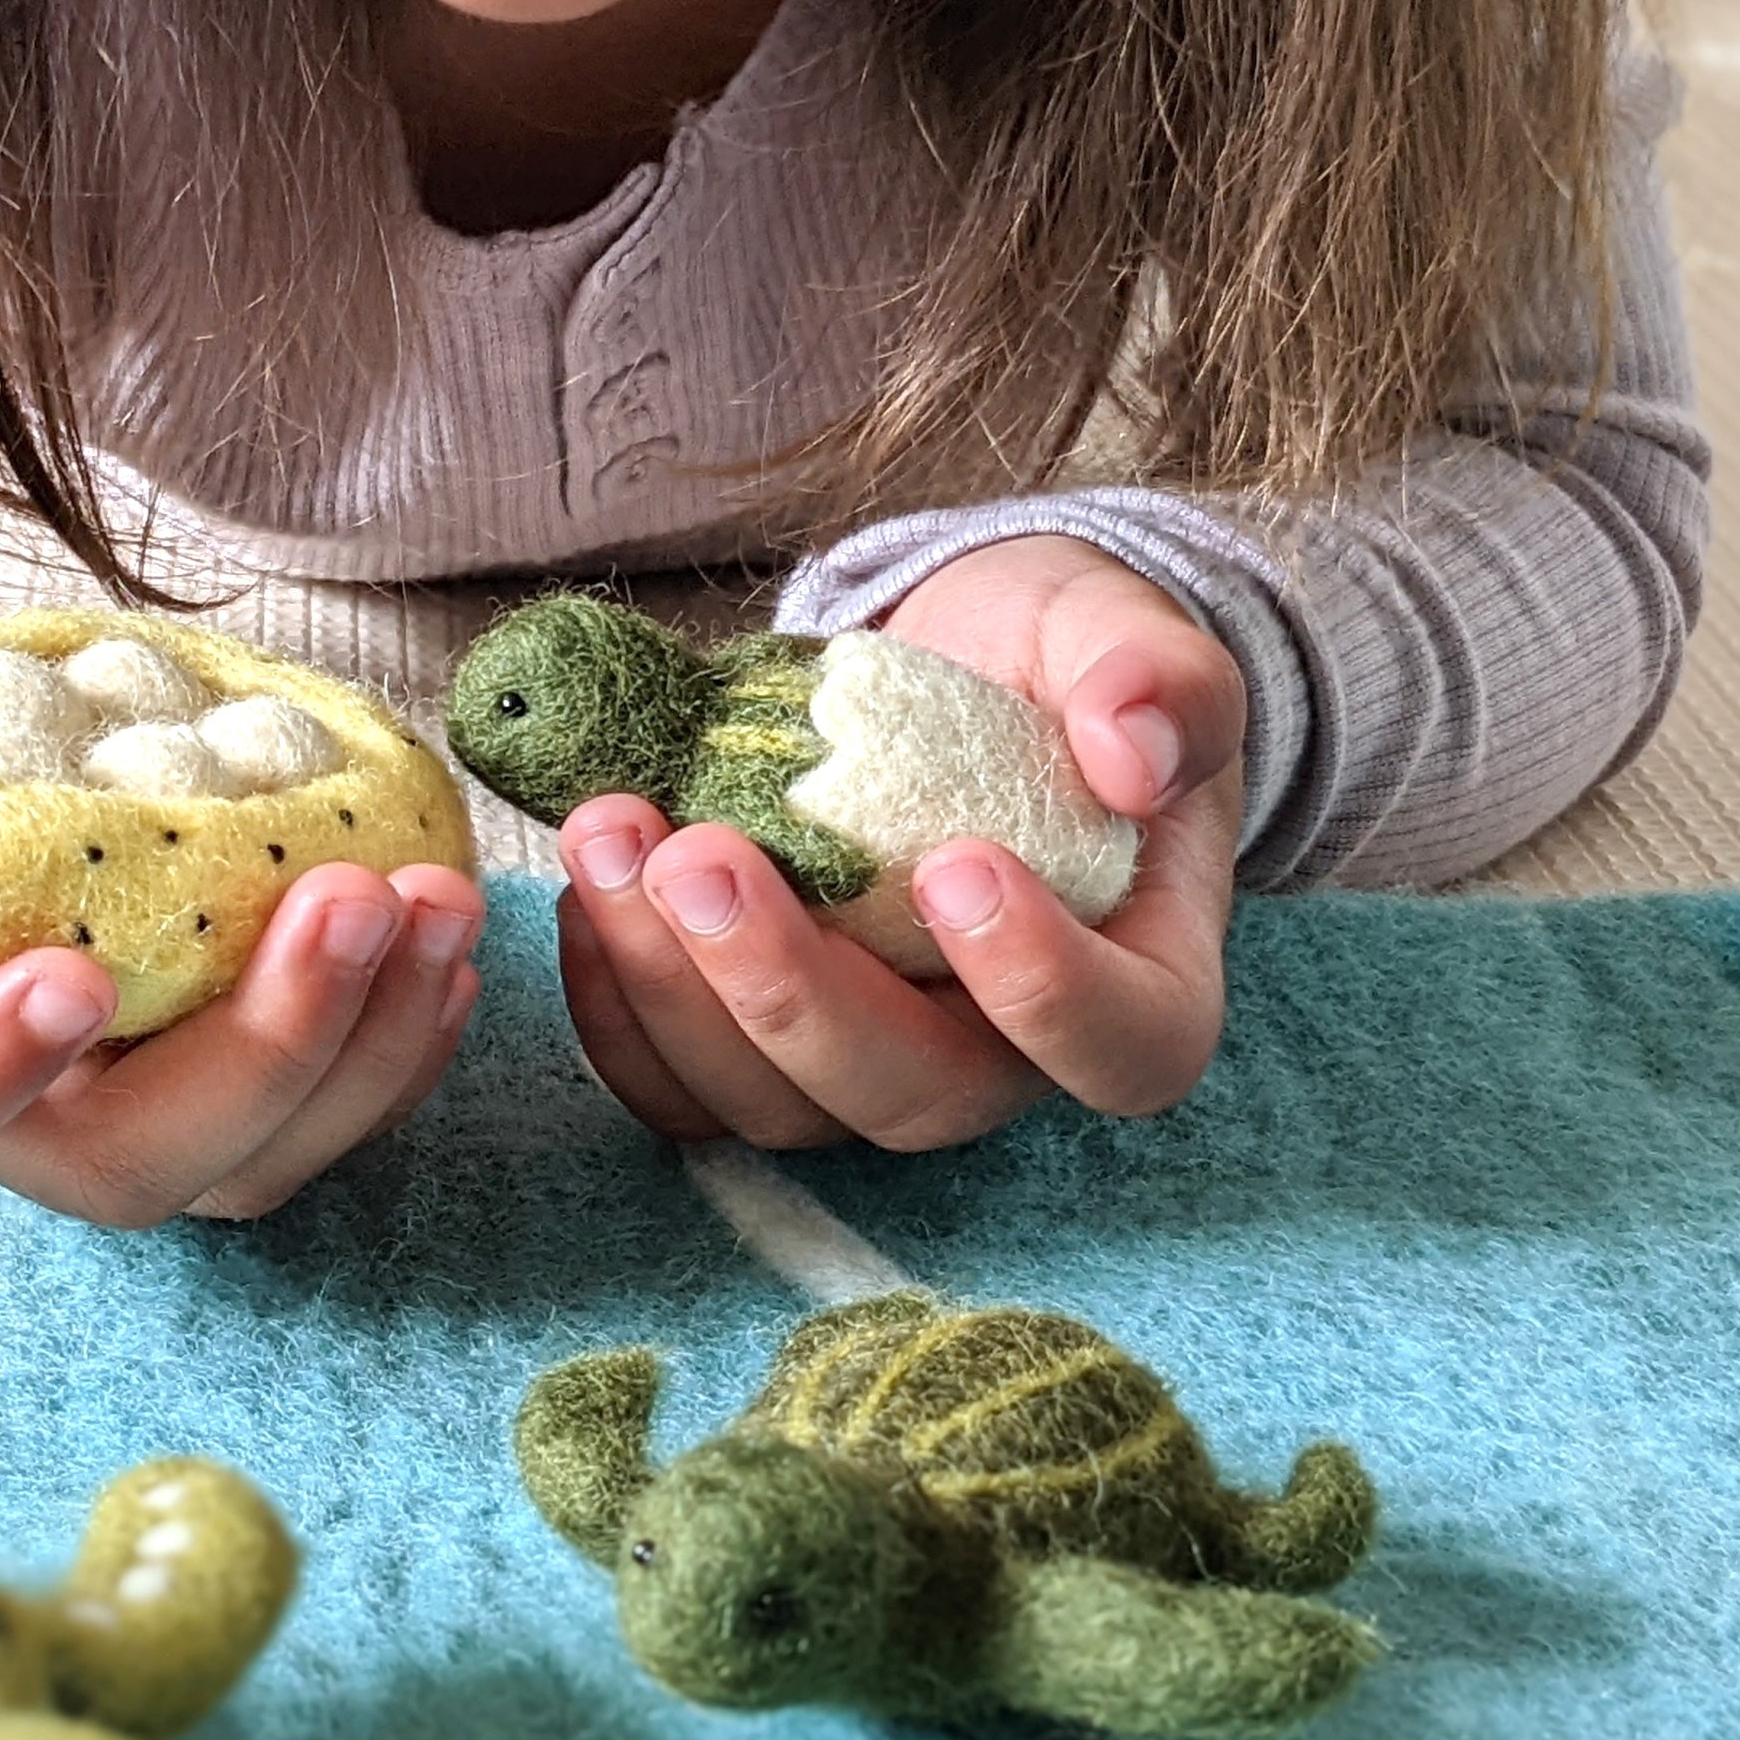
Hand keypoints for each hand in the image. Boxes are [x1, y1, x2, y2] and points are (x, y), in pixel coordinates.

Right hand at [0, 585, 485, 1222]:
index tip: (73, 975)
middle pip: (130, 1164)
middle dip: (262, 1053)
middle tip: (352, 899)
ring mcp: (118, 1108)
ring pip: (253, 1160)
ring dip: (366, 1052)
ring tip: (438, 905)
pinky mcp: (211, 1073)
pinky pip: (322, 1112)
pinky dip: (400, 1048)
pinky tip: (451, 944)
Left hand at [554, 535, 1243, 1151]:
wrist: (956, 667)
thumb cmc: (1061, 665)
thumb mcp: (1121, 633)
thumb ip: (1155, 679)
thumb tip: (1131, 753)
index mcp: (1138, 976)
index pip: (1123, 1046)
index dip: (1043, 990)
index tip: (952, 866)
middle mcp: (1003, 1053)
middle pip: (914, 1098)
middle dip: (790, 992)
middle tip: (702, 860)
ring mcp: (875, 1064)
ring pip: (778, 1106)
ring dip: (672, 990)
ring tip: (610, 838)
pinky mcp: (766, 1049)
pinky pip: (687, 1092)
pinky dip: (618, 1015)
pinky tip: (584, 898)